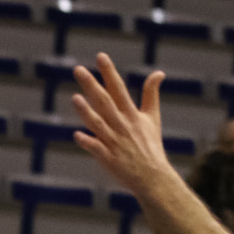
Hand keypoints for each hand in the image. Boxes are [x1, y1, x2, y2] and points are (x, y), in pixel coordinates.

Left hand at [68, 55, 174, 192]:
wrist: (153, 177)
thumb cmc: (151, 146)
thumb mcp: (153, 118)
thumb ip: (152, 94)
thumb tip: (159, 73)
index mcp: (132, 114)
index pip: (119, 89)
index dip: (109, 72)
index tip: (100, 56)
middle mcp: (122, 125)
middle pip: (105, 102)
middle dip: (92, 85)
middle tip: (77, 69)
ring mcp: (114, 142)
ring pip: (98, 123)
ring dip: (86, 111)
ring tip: (75, 98)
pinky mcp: (108, 158)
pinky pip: (96, 148)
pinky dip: (87, 142)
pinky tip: (77, 134)